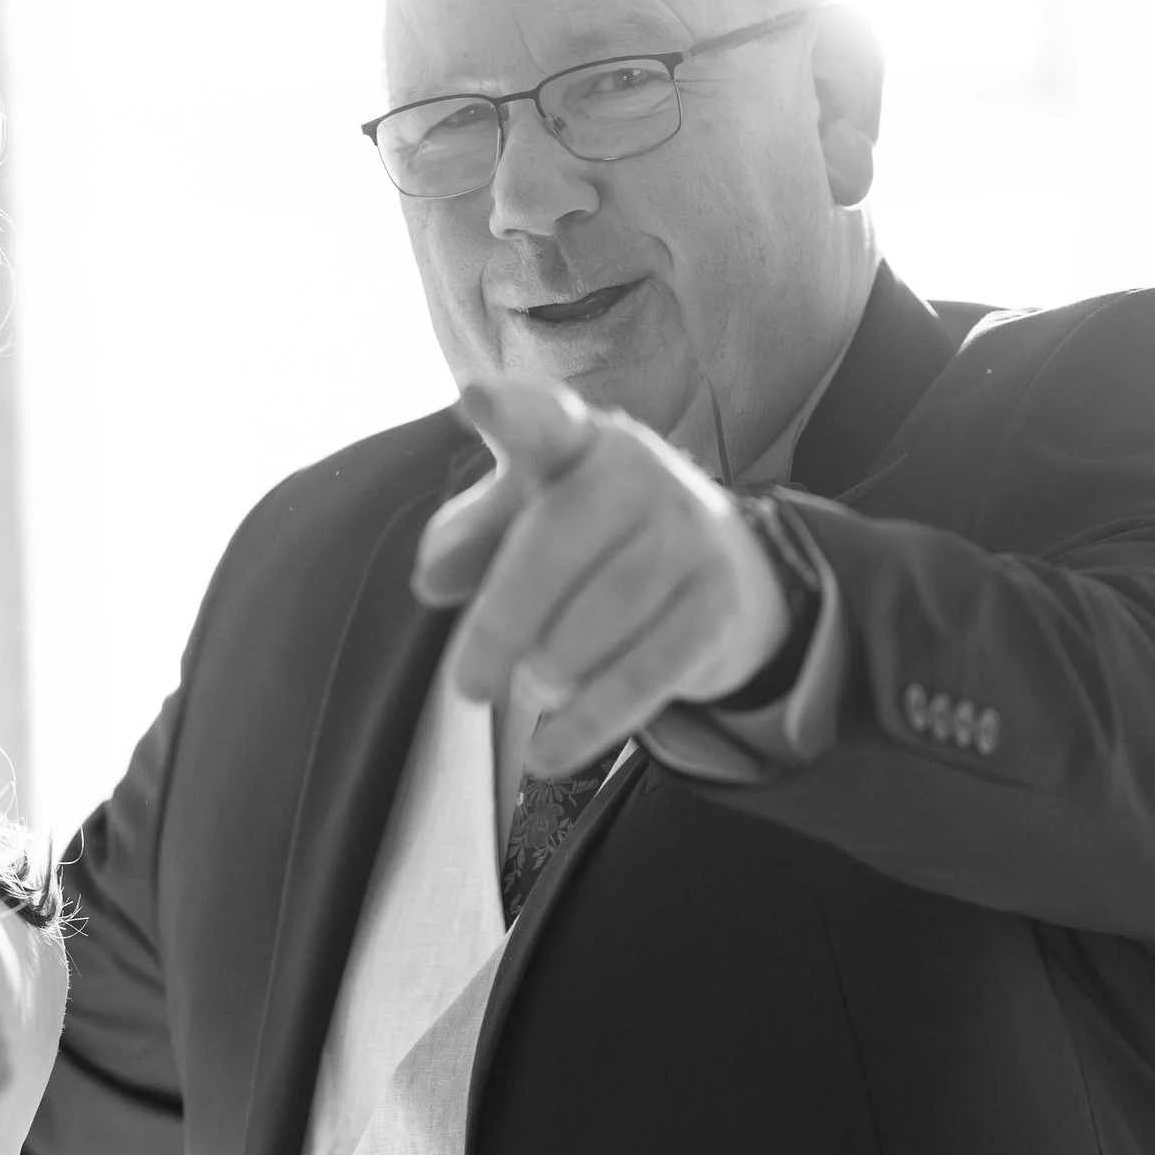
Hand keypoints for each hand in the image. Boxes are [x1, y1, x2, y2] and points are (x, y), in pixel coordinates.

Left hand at [412, 375, 793, 771]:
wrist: (722, 573)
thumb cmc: (596, 542)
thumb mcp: (529, 522)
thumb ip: (472, 538)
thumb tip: (432, 579)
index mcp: (580, 444)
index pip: (544, 423)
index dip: (512, 412)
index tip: (475, 399)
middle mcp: (640, 475)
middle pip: (554, 548)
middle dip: (501, 626)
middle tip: (468, 686)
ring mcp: (688, 536)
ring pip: (600, 618)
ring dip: (550, 673)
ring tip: (529, 693)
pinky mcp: (717, 604)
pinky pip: (642, 675)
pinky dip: (588, 725)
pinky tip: (548, 754)